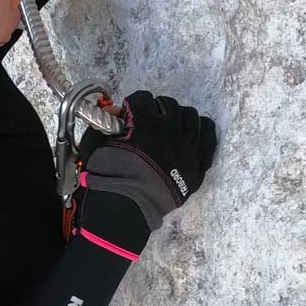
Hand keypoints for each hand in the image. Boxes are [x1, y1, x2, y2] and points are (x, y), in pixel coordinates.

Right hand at [81, 91, 216, 231]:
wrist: (128, 207)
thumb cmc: (109, 177)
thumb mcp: (96, 146)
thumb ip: (104, 124)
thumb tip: (113, 113)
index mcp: (144, 120)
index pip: (142, 98)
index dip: (133, 107)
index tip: (129, 117)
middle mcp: (170, 127)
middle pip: (168, 104)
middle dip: (156, 110)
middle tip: (148, 124)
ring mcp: (188, 143)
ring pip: (190, 115)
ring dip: (178, 118)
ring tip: (169, 130)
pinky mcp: (199, 161)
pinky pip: (208, 133)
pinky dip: (201, 129)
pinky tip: (191, 134)